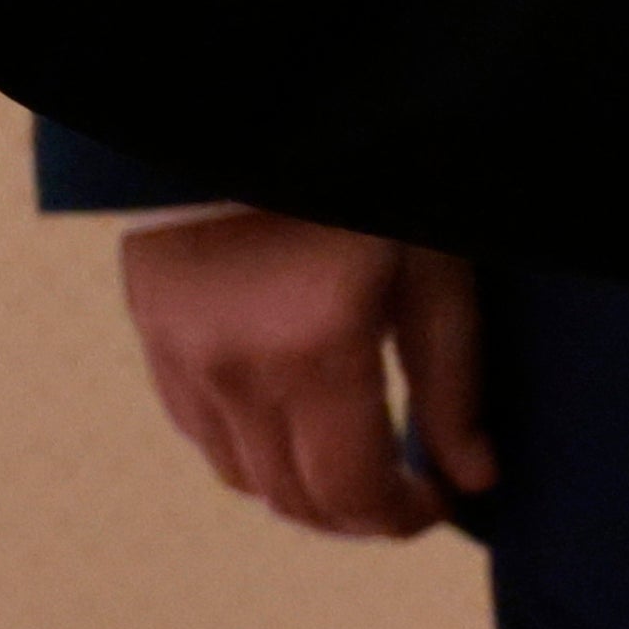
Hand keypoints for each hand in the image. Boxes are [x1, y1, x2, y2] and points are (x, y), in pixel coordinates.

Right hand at [120, 210, 492, 536]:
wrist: (252, 109)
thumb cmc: (363, 175)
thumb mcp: (430, 265)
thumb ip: (451, 380)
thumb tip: (472, 478)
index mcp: (319, 350)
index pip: (354, 494)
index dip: (402, 519)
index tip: (437, 502)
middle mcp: (243, 371)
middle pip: (297, 501)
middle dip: (358, 515)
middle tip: (402, 492)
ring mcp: (188, 358)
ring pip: (245, 479)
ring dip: (302, 491)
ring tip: (350, 460)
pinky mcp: (156, 337)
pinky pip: (201, 433)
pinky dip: (250, 450)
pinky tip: (289, 421)